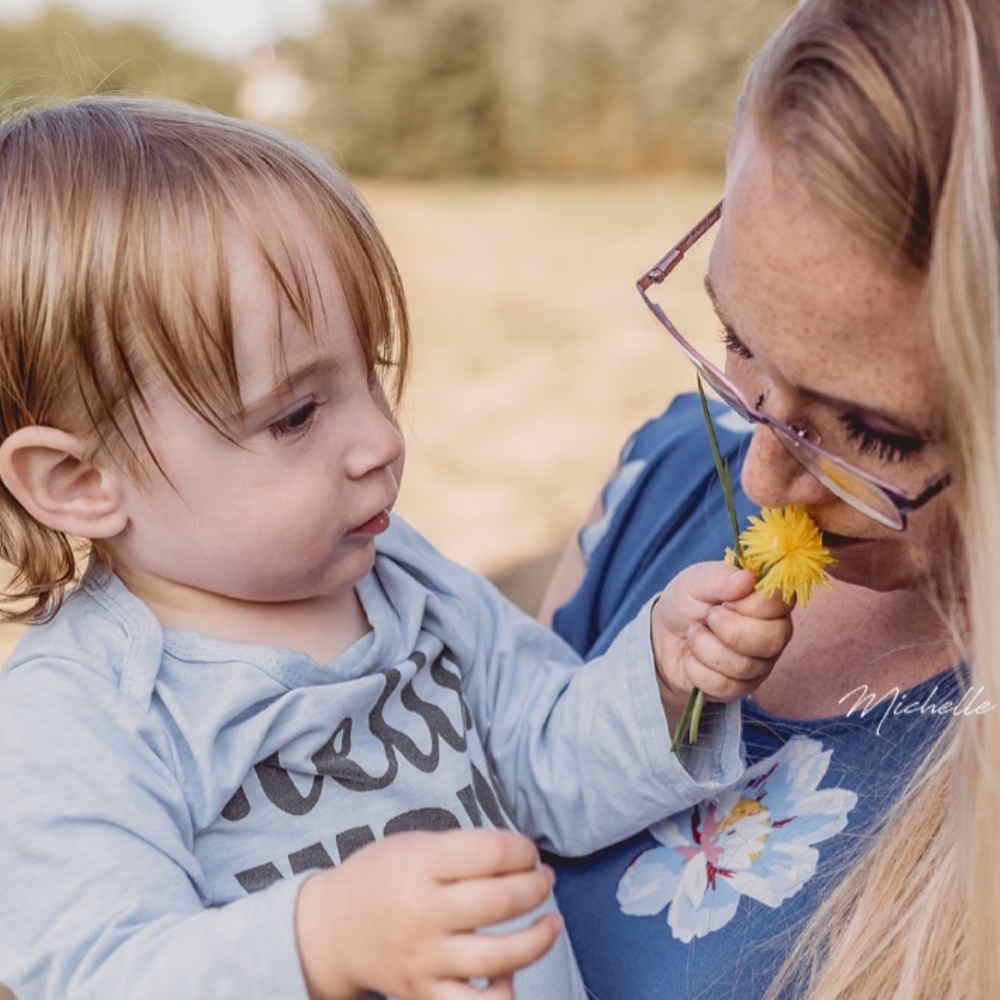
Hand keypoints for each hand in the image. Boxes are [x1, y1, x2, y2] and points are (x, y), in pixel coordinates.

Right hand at [295, 828, 561, 999]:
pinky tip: (511, 971)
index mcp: (420, 865)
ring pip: (501, 956)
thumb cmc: (380, 878)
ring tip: (551, 922)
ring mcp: (426, 959)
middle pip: (502, 900)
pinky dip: (504, 992)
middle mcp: (424, 913)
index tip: (528, 851)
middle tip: (543, 879)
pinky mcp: (424, 994)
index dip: (523, 850)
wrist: (331, 930)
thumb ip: (462, 850)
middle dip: (537, 886)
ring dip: (539, 938)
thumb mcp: (414, 845)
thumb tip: (520, 859)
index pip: (492, 852)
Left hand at [651, 562, 792, 731]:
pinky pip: (726, 686)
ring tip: (694, 634)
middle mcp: (774, 631)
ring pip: (746, 666)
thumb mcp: (694, 581)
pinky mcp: (743, 688)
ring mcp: (761, 662)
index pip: (780, 602)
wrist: (663, 638)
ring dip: (705, 647)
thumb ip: (720, 577)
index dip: (749, 604)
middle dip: (729, 630)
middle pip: (773, 640)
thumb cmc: (686, 603)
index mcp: (768, 599)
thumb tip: (747, 578)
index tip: (724, 601)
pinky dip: (697, 670)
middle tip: (708, 618)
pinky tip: (693, 658)